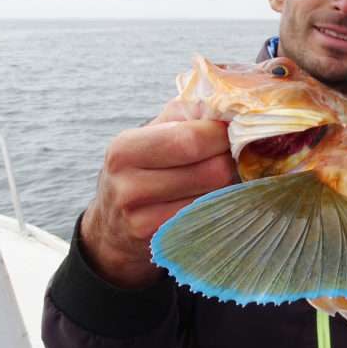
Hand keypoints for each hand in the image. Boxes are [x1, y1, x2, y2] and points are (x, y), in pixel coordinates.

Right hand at [79, 98, 238, 287]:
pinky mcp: (162, 243)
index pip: (193, 138)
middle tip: (232, 155)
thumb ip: (188, 114)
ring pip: (217, 196)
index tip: (232, 130)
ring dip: (229, 185)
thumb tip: (229, 104)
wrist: (113, 227)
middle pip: (212, 170)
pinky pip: (211, 219)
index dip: (223, 134)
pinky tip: (213, 199)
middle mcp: (129, 186)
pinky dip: (220, 206)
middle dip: (230, 160)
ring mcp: (143, 219)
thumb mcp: (152, 134)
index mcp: (125, 149)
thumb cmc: (143, 169)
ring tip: (221, 176)